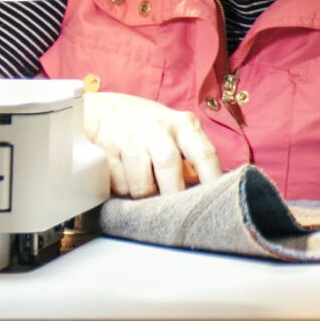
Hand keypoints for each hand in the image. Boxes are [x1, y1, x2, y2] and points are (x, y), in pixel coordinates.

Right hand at [82, 92, 223, 197]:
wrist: (107, 110)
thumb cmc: (151, 129)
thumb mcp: (177, 135)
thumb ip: (193, 162)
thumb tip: (205, 196)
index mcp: (184, 125)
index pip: (205, 155)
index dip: (212, 183)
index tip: (212, 205)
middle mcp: (159, 128)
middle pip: (169, 166)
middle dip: (172, 195)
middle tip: (173, 210)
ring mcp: (131, 136)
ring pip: (141, 184)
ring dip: (144, 195)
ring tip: (145, 186)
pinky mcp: (107, 148)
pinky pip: (119, 185)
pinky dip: (124, 190)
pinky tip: (127, 178)